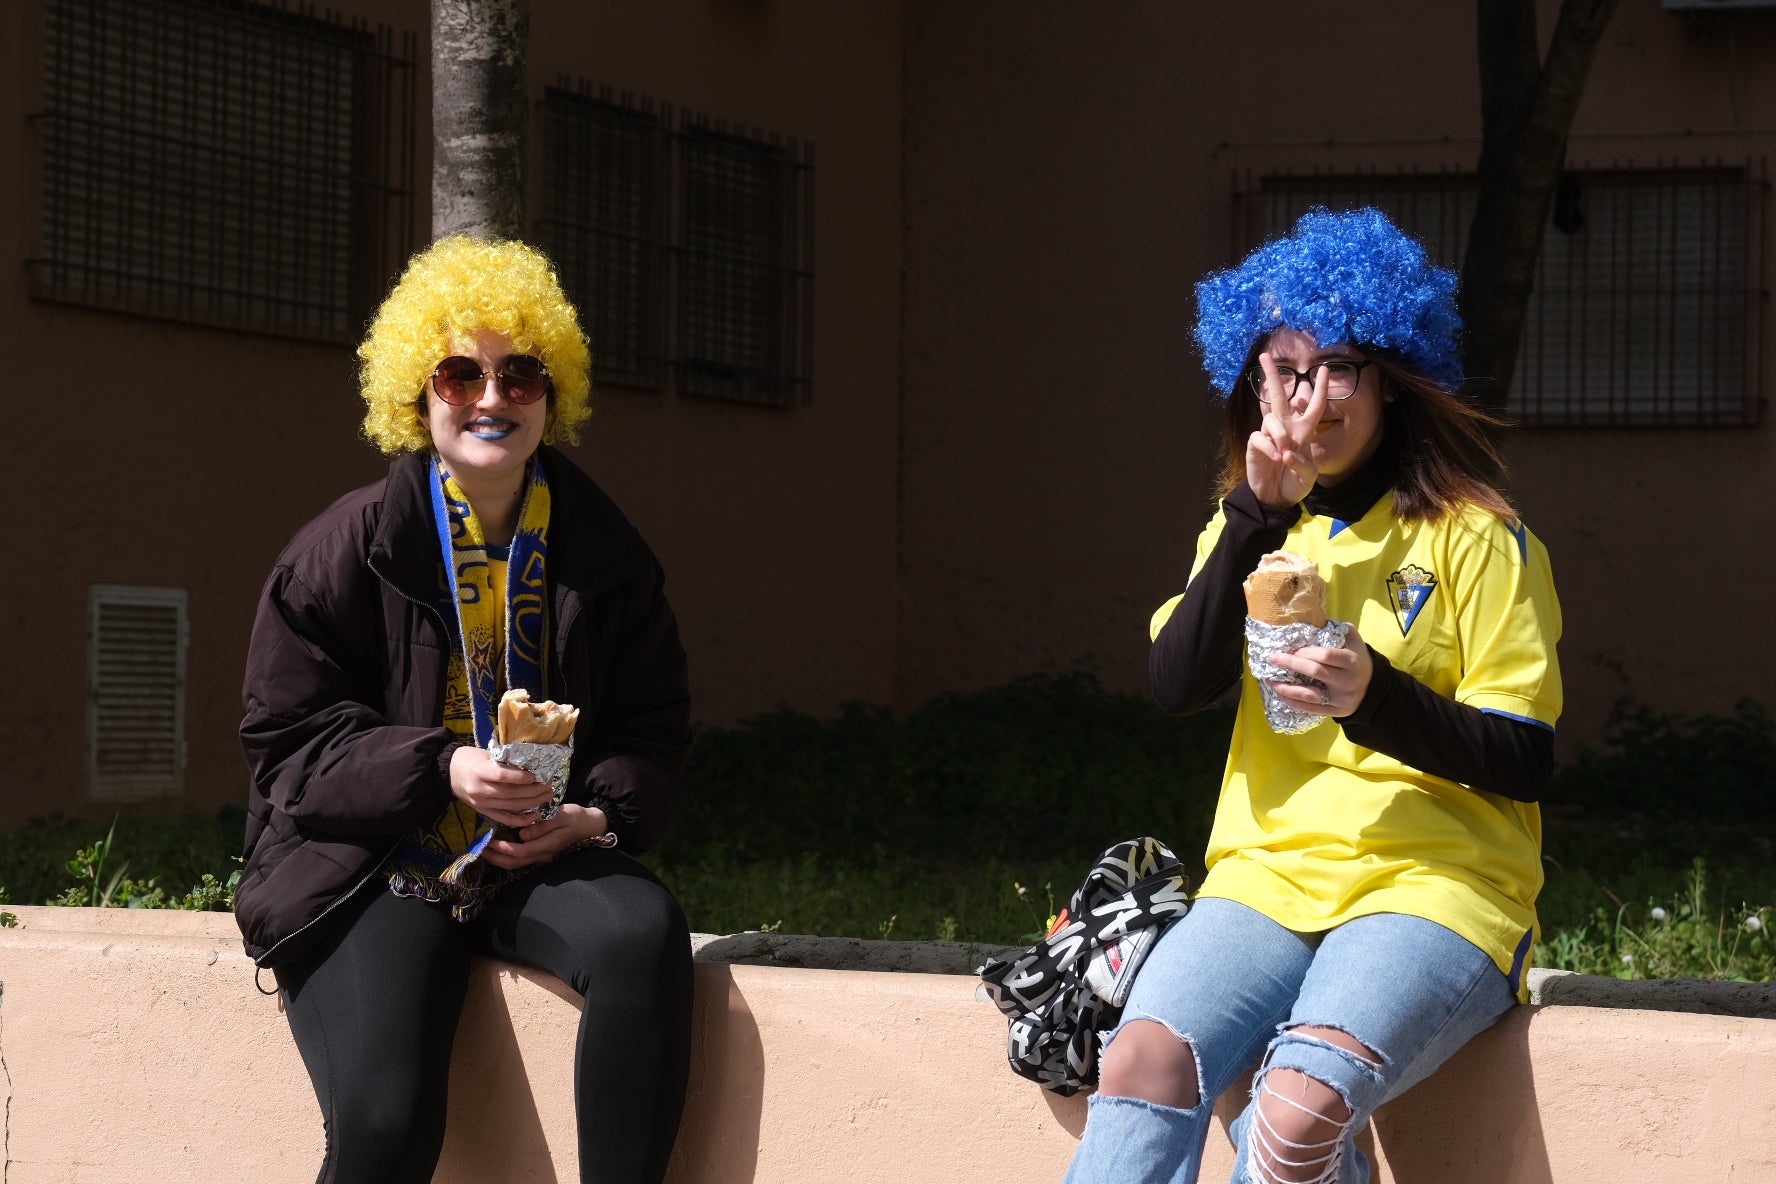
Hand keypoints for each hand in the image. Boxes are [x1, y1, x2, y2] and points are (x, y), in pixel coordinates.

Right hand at [448, 746, 554, 827]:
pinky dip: (521, 820)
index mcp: (479, 771)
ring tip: (547, 796)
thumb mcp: (486, 754)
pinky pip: (505, 819)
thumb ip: (505, 761)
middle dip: (534, 791)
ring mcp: (482, 803)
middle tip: (549, 785)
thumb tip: (532, 763)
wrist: (450, 773)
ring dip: (532, 803)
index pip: (503, 776)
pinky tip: (536, 816)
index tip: (537, 774)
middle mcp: (480, 790)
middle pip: (511, 793)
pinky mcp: (484, 812)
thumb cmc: (471, 759)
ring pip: (511, 806)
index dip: (521, 777)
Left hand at [481, 804, 609, 869]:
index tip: (490, 840)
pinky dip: (506, 856)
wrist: (590, 825)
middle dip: (496, 857)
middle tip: (479, 847)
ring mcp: (542, 856)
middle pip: (515, 863)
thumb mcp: (562, 815)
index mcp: (548, 845)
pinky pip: (520, 859)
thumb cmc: (577, 817)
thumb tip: (522, 835)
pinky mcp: (540, 853)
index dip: (504, 849)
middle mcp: (543, 854)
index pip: (522, 852)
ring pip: (516, 864)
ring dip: (499, 858)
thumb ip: (543, 825)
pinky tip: (498, 848)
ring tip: (484, 849)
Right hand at [1245, 351, 1328, 507]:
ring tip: (1283, 452)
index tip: (1324, 369)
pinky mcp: (1255, 444)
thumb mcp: (1309, 475)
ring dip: (1280, 433)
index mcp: (1303, 431)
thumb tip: (1286, 451)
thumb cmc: (1295, 483)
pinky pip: (1260, 436)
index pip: (1313, 406)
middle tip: (1264, 356)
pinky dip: (1269, 446)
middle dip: (1272, 375)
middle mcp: (1286, 427)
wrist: (1276, 498)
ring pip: (1272, 417)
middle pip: (1279, 396)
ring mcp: (1269, 434)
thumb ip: (1303, 462)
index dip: (1320, 388)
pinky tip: (1275, 457)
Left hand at [1266, 626, 1373, 717]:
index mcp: (1351, 661)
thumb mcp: (1353, 639)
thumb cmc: (1357, 657)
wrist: (1373, 686)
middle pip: (1314, 672)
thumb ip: (1334, 629)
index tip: (1290, 648)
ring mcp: (1340, 698)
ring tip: (1270, 680)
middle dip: (1290, 664)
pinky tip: (1280, 694)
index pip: (1324, 655)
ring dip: (1286, 687)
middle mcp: (1347, 681)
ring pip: (1309, 694)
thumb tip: (1309, 619)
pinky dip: (1293, 702)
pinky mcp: (1335, 711)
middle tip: (1272, 659)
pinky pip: (1310, 708)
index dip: (1305, 652)